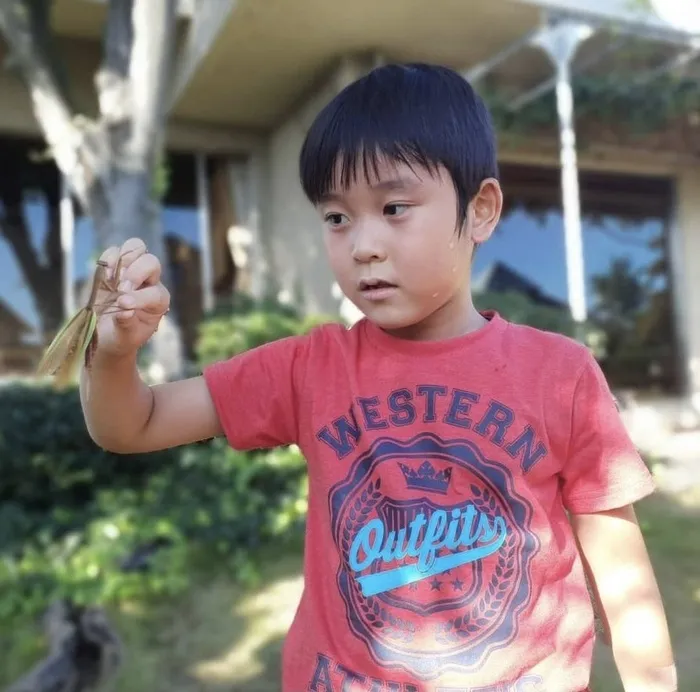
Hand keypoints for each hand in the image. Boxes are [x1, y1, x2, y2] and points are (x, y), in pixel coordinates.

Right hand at [94, 237, 170, 358]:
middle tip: (121, 288)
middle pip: (151, 262)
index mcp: (159, 301)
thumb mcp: (126, 337)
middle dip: (136, 272)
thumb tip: (124, 309)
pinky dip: (108, 257)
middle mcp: (149, 282)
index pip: (154, 293)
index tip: (122, 304)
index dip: (139, 297)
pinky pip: (115, 251)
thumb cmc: (122, 337)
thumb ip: (126, 324)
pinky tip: (104, 272)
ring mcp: (132, 271)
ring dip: (124, 258)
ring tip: (112, 275)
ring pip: (137, 247)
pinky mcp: (114, 267)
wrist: (108, 334)